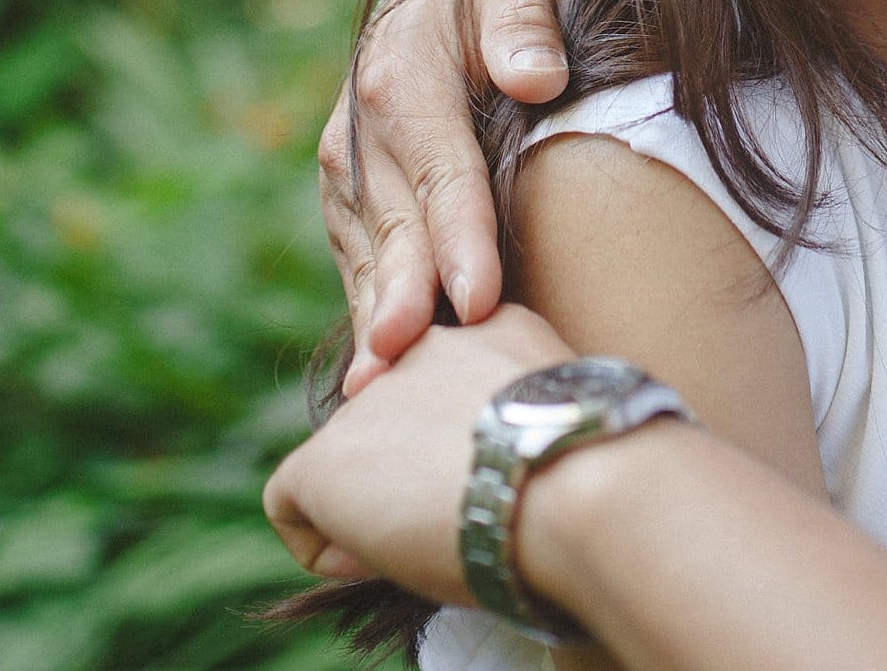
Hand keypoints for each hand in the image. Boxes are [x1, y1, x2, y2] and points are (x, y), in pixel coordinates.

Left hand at [263, 307, 576, 599]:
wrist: (571, 483)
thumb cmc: (594, 467)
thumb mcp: (563, 408)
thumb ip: (523, 407)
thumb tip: (499, 455)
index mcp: (487, 328)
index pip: (444, 384)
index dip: (458, 442)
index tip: (491, 481)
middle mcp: (418, 347)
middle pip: (395, 422)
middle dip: (411, 473)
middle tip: (459, 519)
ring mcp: (367, 401)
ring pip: (351, 467)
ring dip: (379, 508)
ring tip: (432, 541)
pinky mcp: (323, 458)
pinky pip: (293, 507)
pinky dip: (327, 546)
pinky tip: (376, 559)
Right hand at [317, 0, 568, 392]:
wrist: (438, 12)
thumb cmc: (497, 7)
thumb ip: (523, 28)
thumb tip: (537, 76)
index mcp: (401, 80)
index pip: (441, 171)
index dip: (459, 237)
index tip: (479, 297)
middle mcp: (358, 136)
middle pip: (393, 228)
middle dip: (404, 295)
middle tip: (411, 354)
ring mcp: (345, 182)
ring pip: (367, 261)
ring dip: (378, 321)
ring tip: (387, 388)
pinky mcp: (347, 215)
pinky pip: (360, 273)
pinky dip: (371, 321)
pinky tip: (381, 383)